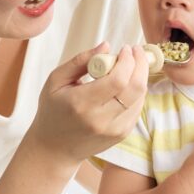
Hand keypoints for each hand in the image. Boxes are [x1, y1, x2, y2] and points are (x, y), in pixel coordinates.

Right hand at [30, 43, 147, 166]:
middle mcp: (101, 120)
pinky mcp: (122, 134)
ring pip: (140, 97)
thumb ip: (80, 61)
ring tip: (132, 64)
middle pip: (135, 87)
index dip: (127, 60)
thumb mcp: (56, 81)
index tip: (125, 48)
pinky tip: (127, 83)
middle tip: (135, 51)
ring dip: (141, 76)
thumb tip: (106, 46)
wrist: (55, 148)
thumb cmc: (52, 110)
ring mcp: (114, 130)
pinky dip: (137, 91)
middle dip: (140, 64)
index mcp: (81, 104)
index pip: (117, 80)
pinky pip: (138, 107)